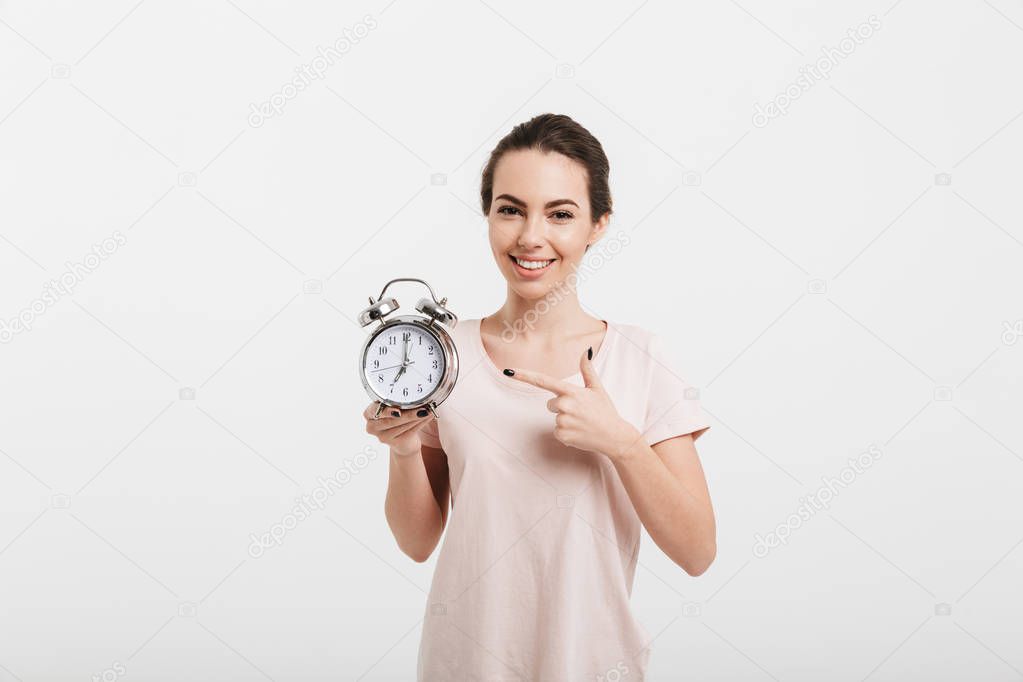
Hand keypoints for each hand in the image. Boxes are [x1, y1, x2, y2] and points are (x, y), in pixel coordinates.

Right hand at [363, 401, 434, 456]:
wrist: (401, 439)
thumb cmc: (395, 417)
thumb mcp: (389, 407)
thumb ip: (394, 401)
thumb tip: (414, 393)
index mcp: (368, 414)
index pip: (375, 410)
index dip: (387, 411)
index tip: (398, 411)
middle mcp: (373, 427)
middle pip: (391, 421)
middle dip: (408, 414)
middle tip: (422, 409)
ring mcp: (383, 437)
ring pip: (402, 426)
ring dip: (417, 418)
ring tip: (428, 410)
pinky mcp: (395, 443)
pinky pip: (410, 432)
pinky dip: (421, 423)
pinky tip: (429, 416)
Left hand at [504, 347, 641, 459]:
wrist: (614, 436)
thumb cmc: (605, 411)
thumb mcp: (597, 388)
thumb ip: (587, 370)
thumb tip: (586, 350)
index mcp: (572, 392)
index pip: (543, 381)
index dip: (524, 375)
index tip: (509, 371)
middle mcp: (565, 405)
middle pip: (550, 403)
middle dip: (561, 407)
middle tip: (580, 412)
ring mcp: (563, 421)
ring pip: (554, 418)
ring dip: (565, 421)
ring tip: (582, 423)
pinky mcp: (563, 435)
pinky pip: (557, 432)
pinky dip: (566, 433)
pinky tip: (579, 432)